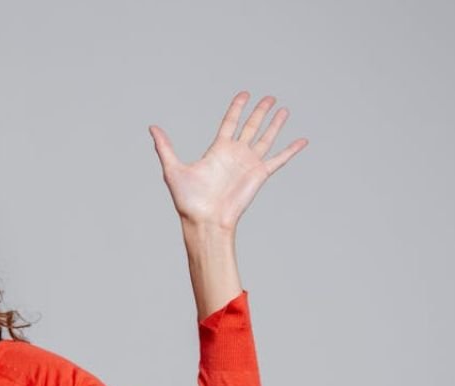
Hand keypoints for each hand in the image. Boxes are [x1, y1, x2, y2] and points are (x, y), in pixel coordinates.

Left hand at [148, 90, 307, 234]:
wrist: (205, 221)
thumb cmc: (188, 201)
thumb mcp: (173, 169)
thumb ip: (165, 147)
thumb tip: (152, 128)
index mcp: (217, 150)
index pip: (230, 122)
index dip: (237, 108)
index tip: (244, 94)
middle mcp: (235, 154)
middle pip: (250, 126)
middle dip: (259, 111)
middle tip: (269, 97)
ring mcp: (249, 164)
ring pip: (266, 138)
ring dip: (275, 124)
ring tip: (283, 109)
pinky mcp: (260, 175)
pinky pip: (279, 159)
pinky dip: (291, 150)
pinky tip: (302, 140)